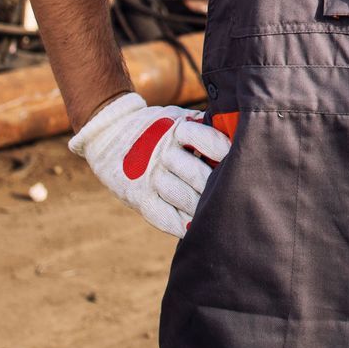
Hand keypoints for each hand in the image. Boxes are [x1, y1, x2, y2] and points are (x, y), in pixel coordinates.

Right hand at [68, 92, 230, 236]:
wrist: (109, 132)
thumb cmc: (158, 128)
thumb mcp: (177, 118)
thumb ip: (203, 128)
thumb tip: (240, 137)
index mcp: (175, 129)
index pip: (202, 137)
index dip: (221, 149)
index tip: (239, 157)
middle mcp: (162, 152)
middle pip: (195, 173)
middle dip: (217, 185)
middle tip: (238, 194)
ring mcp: (148, 176)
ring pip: (181, 196)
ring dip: (202, 207)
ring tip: (223, 214)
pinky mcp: (138, 196)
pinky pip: (161, 215)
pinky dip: (180, 225)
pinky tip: (195, 229)